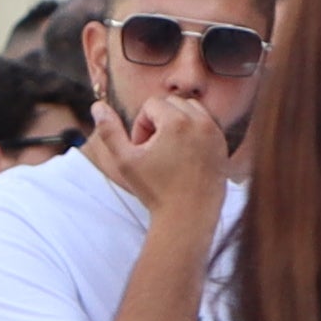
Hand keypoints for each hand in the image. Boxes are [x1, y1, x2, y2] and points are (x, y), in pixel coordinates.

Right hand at [94, 70, 229, 226]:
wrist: (188, 217)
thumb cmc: (155, 190)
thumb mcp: (125, 160)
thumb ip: (109, 131)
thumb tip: (97, 105)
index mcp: (177, 122)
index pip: (151, 105)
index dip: (141, 126)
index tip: (142, 150)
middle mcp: (201, 123)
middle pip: (173, 103)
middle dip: (159, 121)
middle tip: (155, 150)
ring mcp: (216, 134)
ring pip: (191, 109)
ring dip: (177, 122)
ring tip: (169, 150)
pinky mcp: (223, 145)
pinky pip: (206, 124)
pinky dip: (193, 132)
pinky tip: (184, 157)